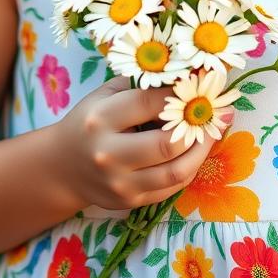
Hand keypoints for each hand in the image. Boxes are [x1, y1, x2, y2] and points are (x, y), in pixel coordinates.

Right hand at [52, 74, 234, 211]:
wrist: (62, 167)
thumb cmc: (90, 121)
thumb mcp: (105, 94)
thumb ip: (141, 85)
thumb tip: (187, 75)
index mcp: (100, 119)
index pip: (151, 103)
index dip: (181, 92)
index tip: (201, 81)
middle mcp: (108, 154)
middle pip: (168, 143)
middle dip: (198, 125)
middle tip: (214, 110)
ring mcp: (120, 183)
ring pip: (177, 172)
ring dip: (202, 150)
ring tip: (213, 131)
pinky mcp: (130, 202)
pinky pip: (172, 187)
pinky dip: (190, 167)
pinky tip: (196, 150)